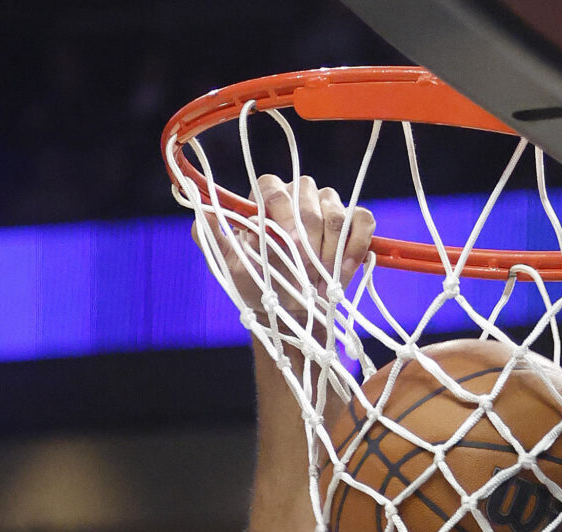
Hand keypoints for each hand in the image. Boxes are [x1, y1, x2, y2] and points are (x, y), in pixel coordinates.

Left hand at [207, 173, 374, 318]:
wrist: (295, 314)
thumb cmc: (262, 288)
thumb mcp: (234, 270)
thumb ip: (216, 241)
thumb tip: (199, 216)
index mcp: (267, 199)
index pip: (272, 186)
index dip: (281, 211)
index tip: (285, 244)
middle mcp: (298, 196)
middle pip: (307, 196)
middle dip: (307, 239)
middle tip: (303, 272)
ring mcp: (328, 207)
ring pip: (335, 210)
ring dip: (330, 249)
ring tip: (321, 281)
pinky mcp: (355, 224)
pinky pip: (362, 220)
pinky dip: (356, 245)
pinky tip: (344, 271)